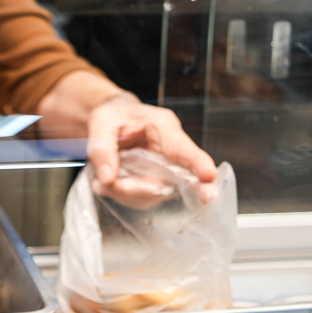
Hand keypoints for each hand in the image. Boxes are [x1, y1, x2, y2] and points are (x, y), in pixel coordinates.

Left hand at [86, 93, 219, 209]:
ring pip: (156, 192)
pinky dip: (123, 196)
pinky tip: (107, 185)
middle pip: (173, 179)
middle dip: (148, 190)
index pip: (185, 149)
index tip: (210, 177)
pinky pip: (143, 198)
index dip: (199, 164)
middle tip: (122, 188)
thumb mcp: (101, 121)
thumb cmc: (112, 114)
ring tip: (103, 182)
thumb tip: (108, 178)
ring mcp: (163, 169)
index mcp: (163, 127)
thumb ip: (102, 148)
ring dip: (128, 194)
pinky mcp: (154, 181)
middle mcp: (169, 150)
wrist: (111, 122)